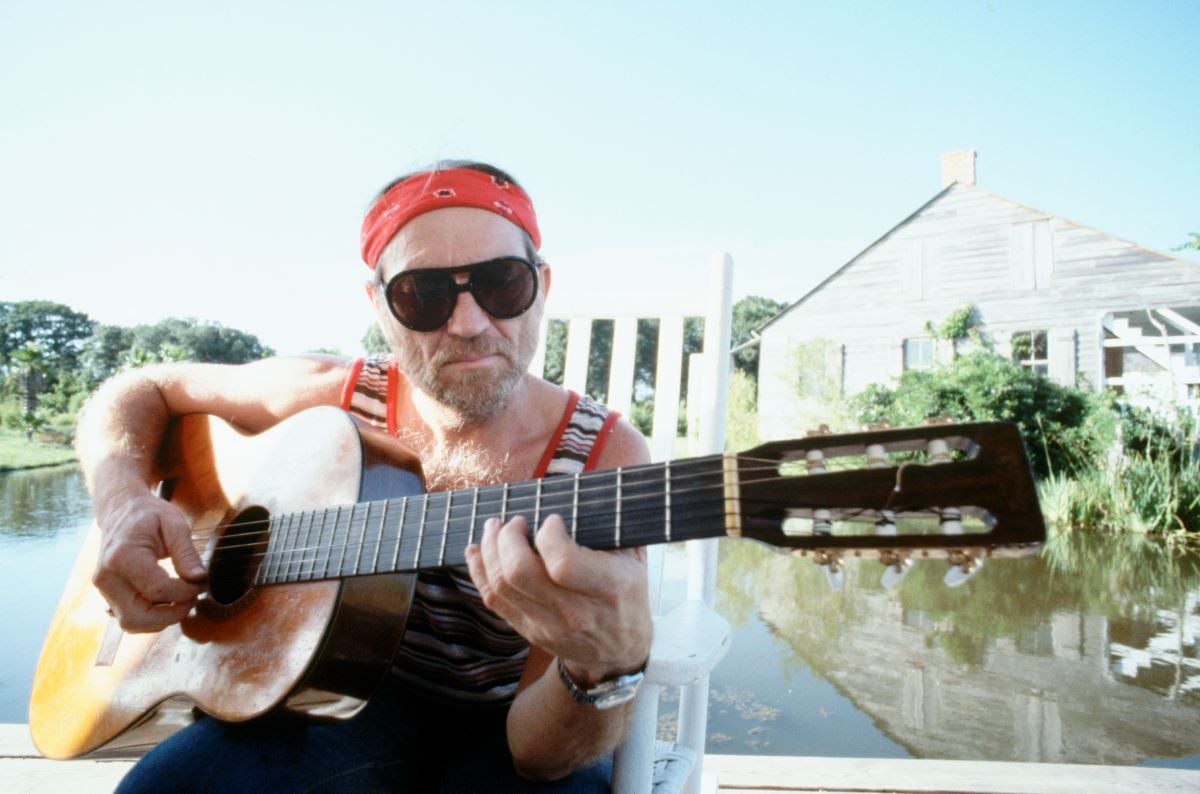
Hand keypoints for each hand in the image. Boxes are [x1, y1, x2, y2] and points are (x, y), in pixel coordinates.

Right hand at [93, 489, 207, 632]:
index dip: (185, 593)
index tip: (202, 584)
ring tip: (182, 600)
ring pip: (131, 623)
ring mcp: (103, 588)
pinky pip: (129, 617)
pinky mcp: (107, 595)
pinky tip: (168, 601)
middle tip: (193, 600)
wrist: (120, 510)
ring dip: (161, 620)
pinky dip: (151, 616)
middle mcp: (106, 577)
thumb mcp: (174, 524)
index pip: (157, 590)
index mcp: (122, 556)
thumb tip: (200, 579)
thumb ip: (187, 553)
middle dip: (171, 616)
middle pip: (137, 617)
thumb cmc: (149, 515)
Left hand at [465, 514, 651, 684]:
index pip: (564, 563)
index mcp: (607, 588)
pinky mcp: (529, 631)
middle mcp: (575, 611)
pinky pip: (493, 600)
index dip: (549, 535)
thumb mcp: (635, 561)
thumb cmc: (627, 597)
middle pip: (520, 573)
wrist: (618, 652)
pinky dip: (479, 572)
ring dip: (489, 550)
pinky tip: (476, 551)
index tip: (552, 520)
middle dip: (508, 538)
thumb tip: (583, 492)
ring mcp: (548, 624)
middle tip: (514, 521)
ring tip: (494, 528)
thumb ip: (612, 529)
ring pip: (501, 585)